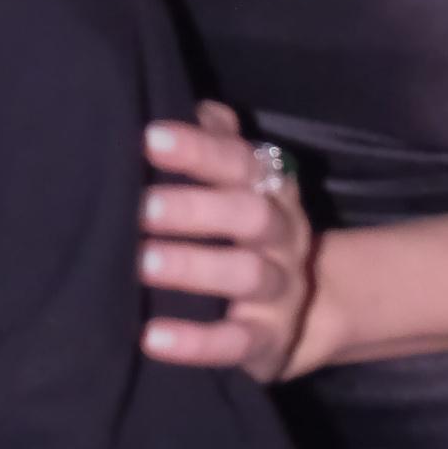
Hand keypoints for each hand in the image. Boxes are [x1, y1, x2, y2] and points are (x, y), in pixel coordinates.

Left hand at [139, 102, 317, 383]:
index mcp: (271, 190)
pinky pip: (236, 343)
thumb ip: (217, 145)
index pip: (240, 161)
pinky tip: (151, 338)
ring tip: (142, 264)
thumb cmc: (244, 232)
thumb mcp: (240, 187)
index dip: (199, 149)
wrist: (306, 312)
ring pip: (248, 275)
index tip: (149, 139)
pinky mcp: (268, 341)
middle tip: (141, 209)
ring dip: (194, 267)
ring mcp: (281, 290)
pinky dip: (195, 342)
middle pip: (250, 214)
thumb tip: (190, 105)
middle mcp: (283, 236)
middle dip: (195, 209)